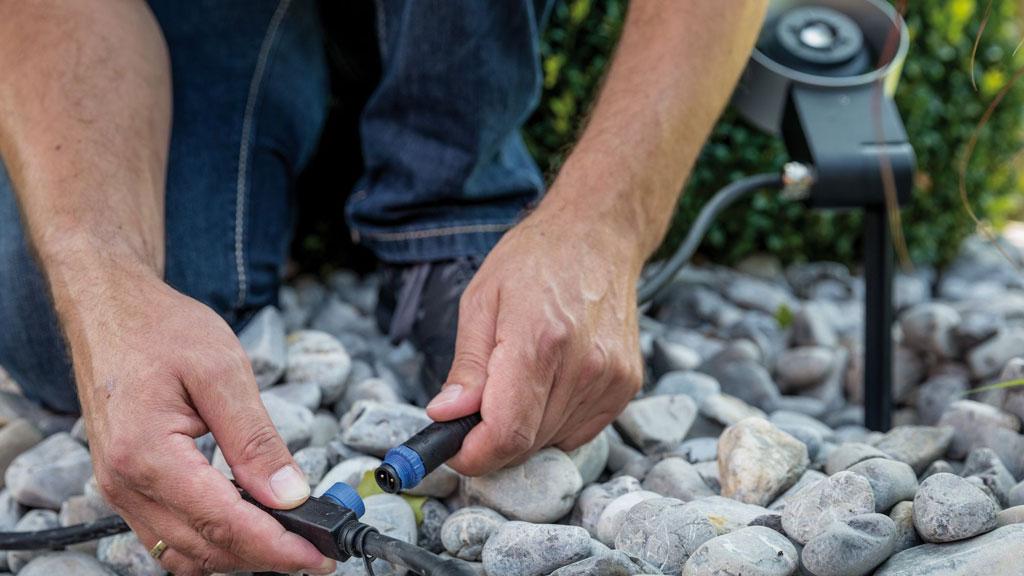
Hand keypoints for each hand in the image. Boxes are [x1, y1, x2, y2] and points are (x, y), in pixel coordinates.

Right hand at [66, 264, 333, 574]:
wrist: (110, 310)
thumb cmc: (161, 329)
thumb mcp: (223, 371)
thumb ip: (256, 439)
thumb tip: (290, 495)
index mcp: (146, 454)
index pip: (222, 522)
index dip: (276, 547)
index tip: (318, 557)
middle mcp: (125, 483)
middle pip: (204, 547)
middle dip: (264, 556)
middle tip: (315, 550)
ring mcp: (120, 489)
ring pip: (184, 551)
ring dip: (237, 554)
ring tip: (288, 540)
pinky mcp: (126, 486)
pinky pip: (168, 534)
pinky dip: (210, 540)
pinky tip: (247, 524)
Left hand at [426, 204, 643, 474]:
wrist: (598, 235)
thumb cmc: (534, 261)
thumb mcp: (481, 301)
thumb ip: (467, 367)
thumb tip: (445, 415)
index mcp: (539, 340)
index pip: (507, 433)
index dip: (474, 455)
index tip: (454, 449)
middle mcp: (583, 365)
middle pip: (528, 444)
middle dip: (493, 439)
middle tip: (476, 409)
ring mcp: (610, 378)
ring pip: (552, 442)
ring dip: (525, 429)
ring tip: (518, 382)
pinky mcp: (627, 385)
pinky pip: (579, 431)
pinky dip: (554, 422)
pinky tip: (548, 383)